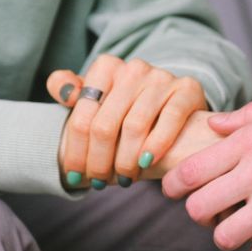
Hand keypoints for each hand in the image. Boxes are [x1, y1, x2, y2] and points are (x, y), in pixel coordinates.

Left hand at [47, 55, 206, 187]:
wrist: (172, 102)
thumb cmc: (126, 107)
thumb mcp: (96, 97)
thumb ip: (69, 89)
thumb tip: (64, 92)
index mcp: (106, 67)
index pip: (82, 116)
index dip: (75, 151)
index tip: (74, 176)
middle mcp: (133, 68)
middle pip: (105, 125)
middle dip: (99, 161)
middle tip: (99, 183)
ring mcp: (161, 77)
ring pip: (134, 126)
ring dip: (126, 161)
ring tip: (124, 179)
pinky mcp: (187, 89)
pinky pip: (170, 119)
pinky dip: (157, 144)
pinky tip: (147, 163)